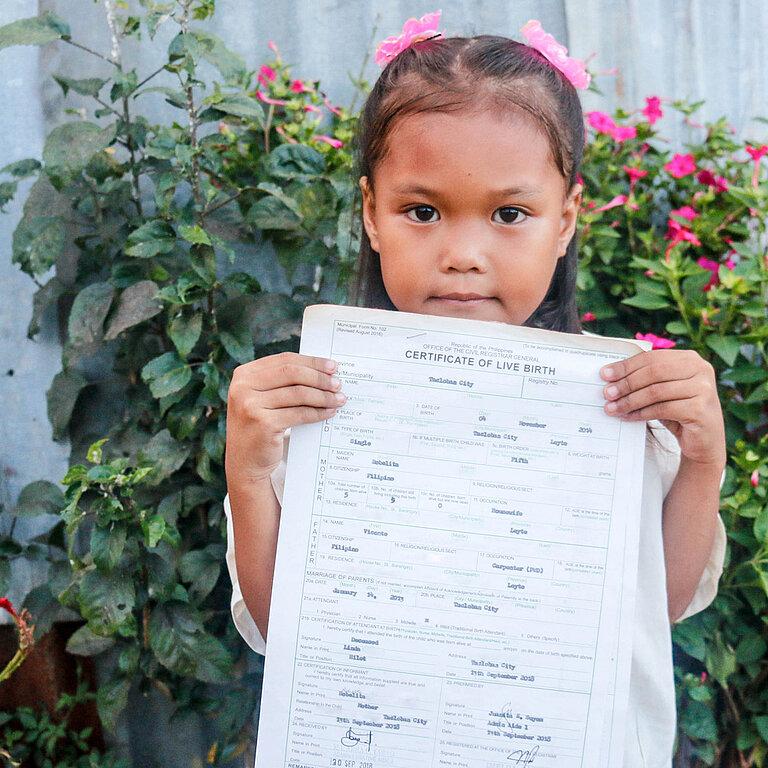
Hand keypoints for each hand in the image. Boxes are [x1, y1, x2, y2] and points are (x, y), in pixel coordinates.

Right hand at [225, 352, 345, 485]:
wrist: (244, 463)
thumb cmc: (259, 426)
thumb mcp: (261, 398)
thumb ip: (281, 382)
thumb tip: (322, 371)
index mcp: (244, 374)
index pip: (284, 360)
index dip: (311, 362)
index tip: (332, 366)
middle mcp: (243, 387)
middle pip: (292, 373)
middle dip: (319, 377)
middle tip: (338, 384)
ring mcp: (251, 405)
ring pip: (298, 393)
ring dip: (323, 396)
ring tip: (339, 399)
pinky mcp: (264, 424)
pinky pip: (300, 414)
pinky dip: (318, 412)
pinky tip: (329, 412)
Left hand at [600, 349, 725, 467]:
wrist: (703, 440)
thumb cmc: (678, 410)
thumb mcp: (662, 390)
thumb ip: (644, 379)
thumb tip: (609, 377)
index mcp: (689, 358)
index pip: (651, 357)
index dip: (626, 366)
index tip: (604, 375)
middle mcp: (701, 369)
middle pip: (653, 372)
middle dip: (626, 383)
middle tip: (606, 393)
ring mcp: (704, 389)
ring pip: (656, 391)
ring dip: (630, 400)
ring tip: (612, 408)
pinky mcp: (701, 410)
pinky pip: (663, 409)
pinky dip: (641, 413)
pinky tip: (627, 417)